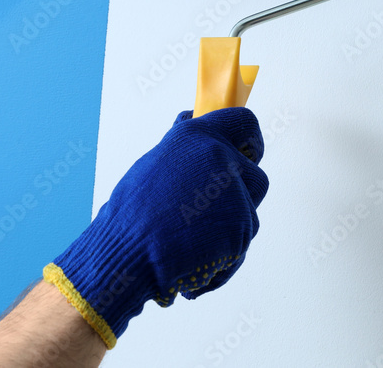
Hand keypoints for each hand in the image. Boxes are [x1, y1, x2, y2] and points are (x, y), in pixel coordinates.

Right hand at [43, 107, 268, 348]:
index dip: (251, 141)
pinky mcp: (242, 226)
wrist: (127, 253)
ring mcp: (235, 192)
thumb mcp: (155, 163)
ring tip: (189, 242)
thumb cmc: (131, 214)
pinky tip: (193, 262)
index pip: (244, 123)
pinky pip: (240, 246)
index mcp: (197, 136)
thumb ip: (186, 147)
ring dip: (228, 231)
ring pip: (248, 215)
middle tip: (216, 215)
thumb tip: (192, 119)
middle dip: (242, 198)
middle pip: (255, 177)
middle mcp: (221, 157)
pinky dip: (222, 259)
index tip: (250, 152)